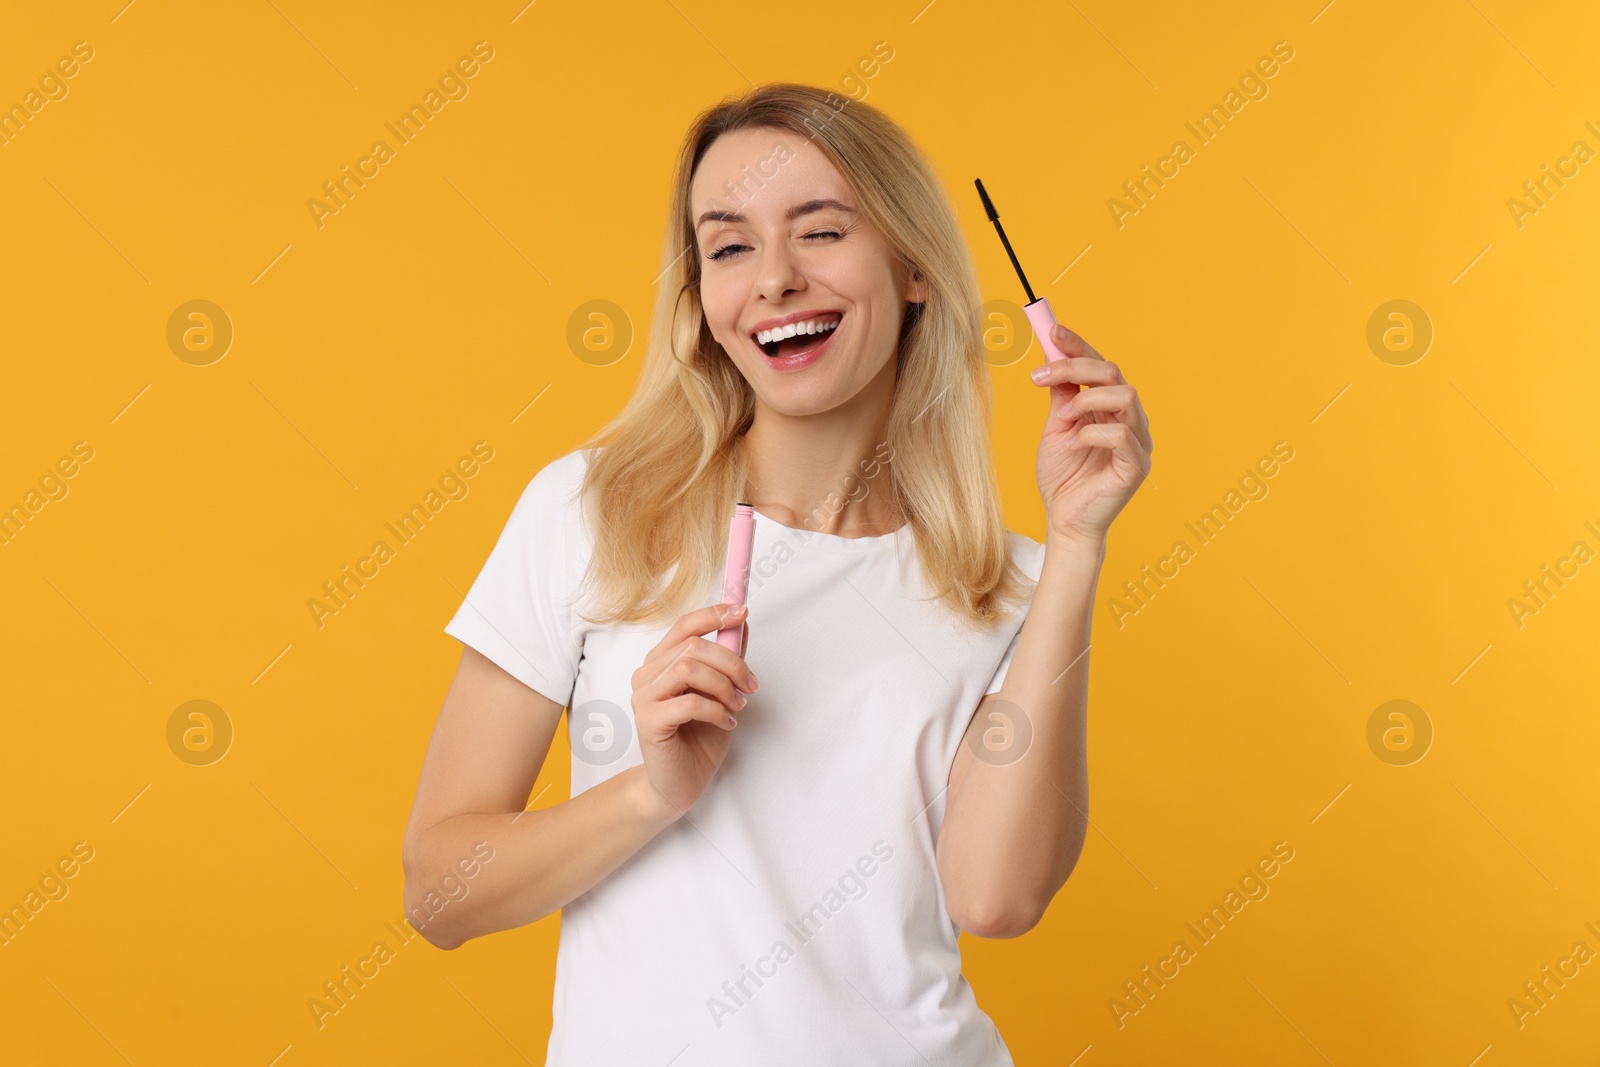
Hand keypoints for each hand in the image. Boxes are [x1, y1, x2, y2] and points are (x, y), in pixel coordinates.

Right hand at [630, 602, 757, 821]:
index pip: (684, 626)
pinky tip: (726, 722)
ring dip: (724, 686)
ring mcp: (644, 697)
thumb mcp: (722, 692)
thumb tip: (741, 624)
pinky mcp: (648, 721)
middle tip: (751, 686)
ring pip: (689, 669)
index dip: (714, 614)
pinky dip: (716, 710)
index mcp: (661, 662)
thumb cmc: (699, 738)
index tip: (743, 612)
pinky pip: (689, 702)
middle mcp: (647, 675)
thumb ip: (727, 659)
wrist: (680, 784)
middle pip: (693, 646)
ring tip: (737, 706)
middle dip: (732, 663)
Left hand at [1030, 322, 1151, 545]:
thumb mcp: (1056, 428)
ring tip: (1064, 420)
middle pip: (1114, 373)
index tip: (1052, 332)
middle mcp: (1130, 420)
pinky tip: (1078, 442)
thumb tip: (1054, 358)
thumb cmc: (1063, 477)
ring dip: (1086, 399)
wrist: (1063, 520)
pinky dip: (1093, 431)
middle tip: (1042, 374)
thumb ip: (1062, 395)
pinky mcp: (1137, 466)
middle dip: (1076, 365)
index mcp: (1111, 409)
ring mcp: (1138, 442)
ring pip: (1125, 396)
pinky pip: (1121, 434)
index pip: (1102, 367)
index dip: (1079, 346)